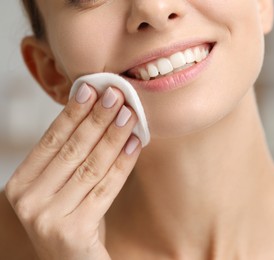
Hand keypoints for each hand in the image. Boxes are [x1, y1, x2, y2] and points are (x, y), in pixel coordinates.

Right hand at [5, 84, 140, 259]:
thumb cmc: (71, 221)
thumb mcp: (62, 189)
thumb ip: (71, 159)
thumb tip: (96, 115)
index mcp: (22, 184)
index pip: (51, 140)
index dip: (72, 113)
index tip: (91, 88)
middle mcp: (28, 200)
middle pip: (72, 150)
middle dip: (97, 118)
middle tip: (117, 94)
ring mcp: (47, 217)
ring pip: (90, 166)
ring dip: (113, 136)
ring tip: (130, 115)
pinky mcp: (72, 231)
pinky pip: (105, 188)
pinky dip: (123, 164)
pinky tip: (134, 144)